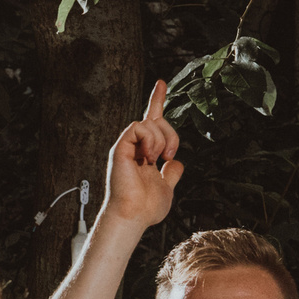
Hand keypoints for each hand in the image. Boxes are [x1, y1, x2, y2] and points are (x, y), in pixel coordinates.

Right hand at [99, 80, 183, 232]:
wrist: (134, 216)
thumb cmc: (146, 208)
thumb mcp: (167, 188)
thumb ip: (171, 175)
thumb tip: (177, 164)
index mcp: (145, 153)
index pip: (152, 122)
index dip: (157, 101)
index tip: (162, 83)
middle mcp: (135, 147)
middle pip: (156, 119)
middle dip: (171, 133)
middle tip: (169, 155)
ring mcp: (127, 146)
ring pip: (150, 122)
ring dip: (162, 139)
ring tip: (158, 159)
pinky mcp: (121, 147)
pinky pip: (138, 127)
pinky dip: (150, 139)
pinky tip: (149, 157)